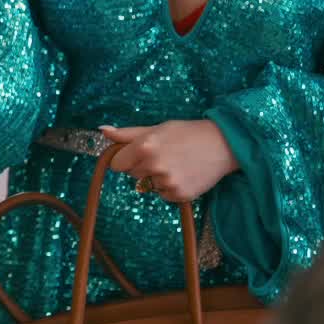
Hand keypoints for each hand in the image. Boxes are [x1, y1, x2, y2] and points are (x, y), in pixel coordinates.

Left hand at [100, 118, 237, 201]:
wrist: (222, 145)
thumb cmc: (187, 133)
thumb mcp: (156, 128)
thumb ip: (127, 134)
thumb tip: (102, 131)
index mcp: (145, 146)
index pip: (117, 164)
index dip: (126, 159)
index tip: (139, 154)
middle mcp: (154, 166)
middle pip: (133, 175)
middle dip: (143, 166)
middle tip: (164, 155)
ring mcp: (167, 182)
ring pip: (148, 186)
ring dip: (158, 178)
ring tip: (177, 163)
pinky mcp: (179, 195)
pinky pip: (163, 195)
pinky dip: (171, 187)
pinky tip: (184, 174)